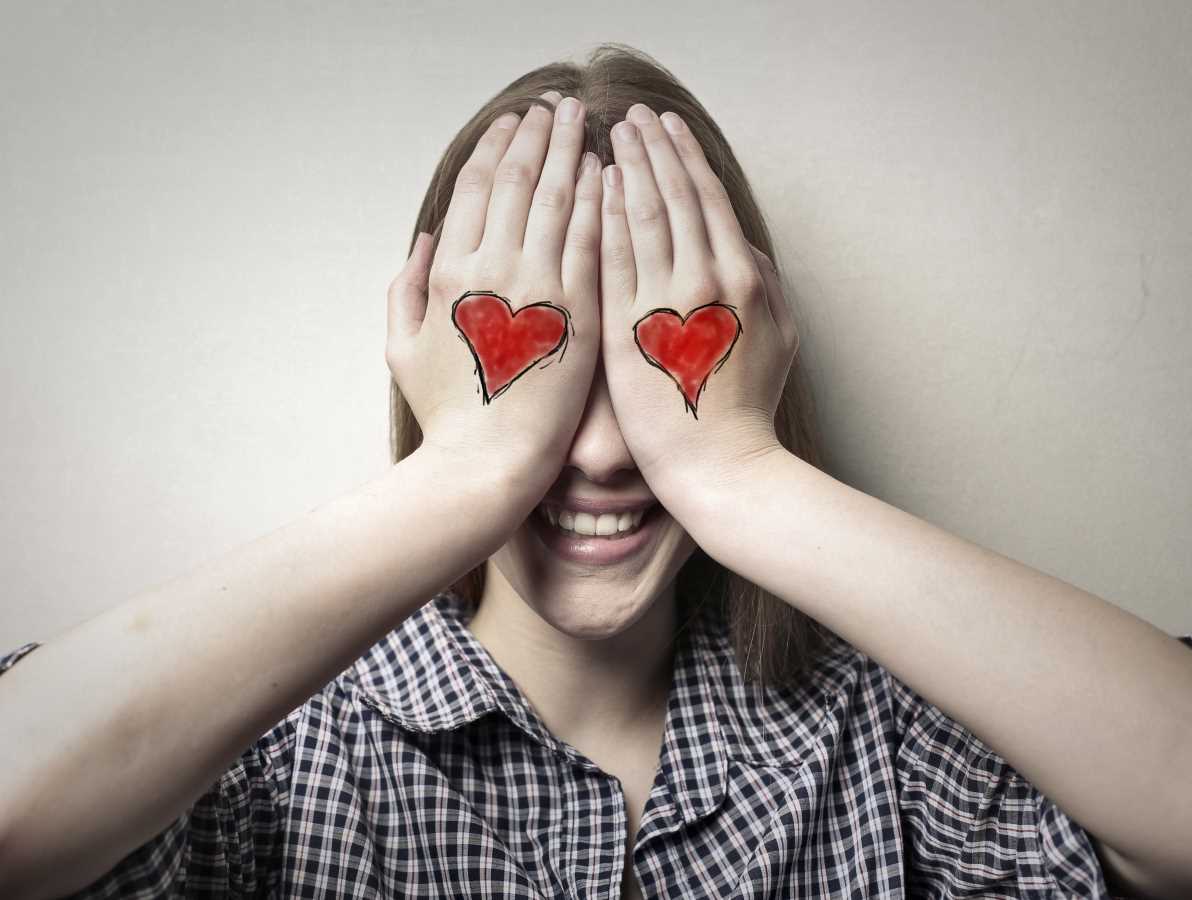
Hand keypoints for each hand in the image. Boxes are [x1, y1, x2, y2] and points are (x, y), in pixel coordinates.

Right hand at [387, 91, 602, 496]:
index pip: (476, 186)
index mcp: (449, 271)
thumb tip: (426, 238)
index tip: (513, 121)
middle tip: (553, 105)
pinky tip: (607, 172)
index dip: (496, 146)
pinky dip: (599, 199)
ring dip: (570, 151)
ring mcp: (541, 287)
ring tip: (581, 121)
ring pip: (559, 198)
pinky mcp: (582, 311)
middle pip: (520, 179)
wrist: (490, 464)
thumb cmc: (446, 412)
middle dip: (537, 134)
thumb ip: (406, 284)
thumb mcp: (401, 346)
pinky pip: (593, 239)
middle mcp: (494, 267)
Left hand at [599, 104, 798, 511]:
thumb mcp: (779, 337)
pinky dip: (603, 217)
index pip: (707, 199)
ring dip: (623, 168)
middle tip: (628, 114)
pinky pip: (612, 259)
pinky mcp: (626, 329)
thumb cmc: (747, 408)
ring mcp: (664, 302)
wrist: (719, 467)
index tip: (663, 126)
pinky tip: (593, 189)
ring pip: (641, 216)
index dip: (683, 156)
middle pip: (673, 195)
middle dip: (649, 148)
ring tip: (606, 137)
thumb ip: (764, 282)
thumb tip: (742, 244)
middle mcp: (706, 279)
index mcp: (743, 277)